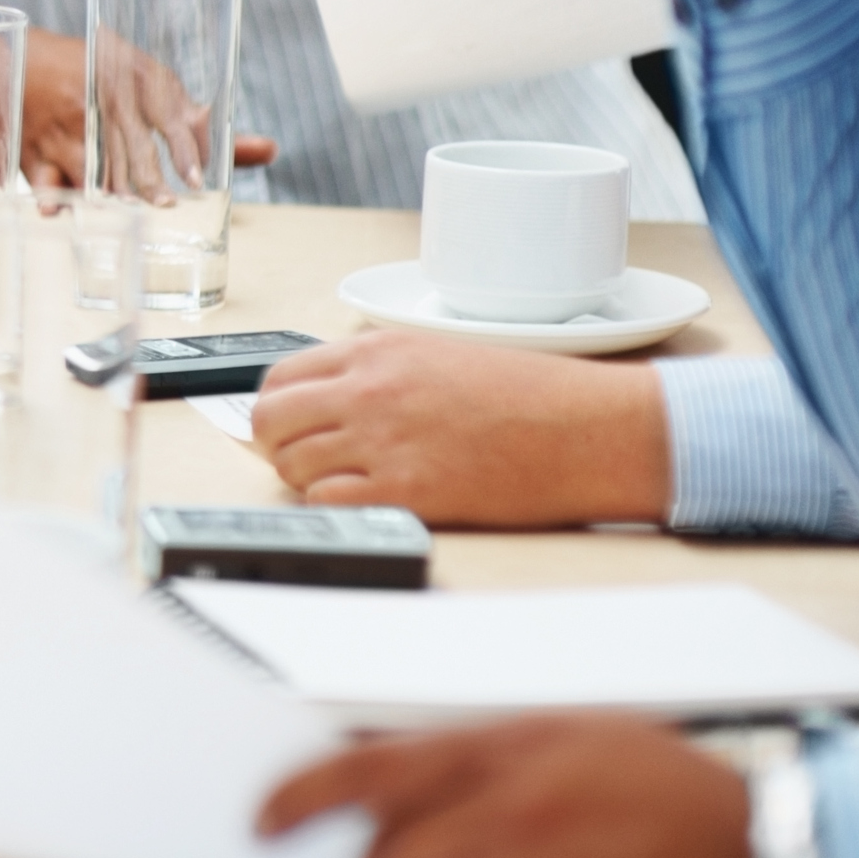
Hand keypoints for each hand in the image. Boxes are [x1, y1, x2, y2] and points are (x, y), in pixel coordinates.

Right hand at [21, 28, 275, 188]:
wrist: (17, 59)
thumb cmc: (96, 77)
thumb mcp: (146, 85)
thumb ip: (197, 124)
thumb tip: (267, 151)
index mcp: (132, 81)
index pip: (163, 114)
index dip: (181, 147)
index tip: (196, 177)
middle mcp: (99, 102)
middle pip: (128, 145)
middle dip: (146, 176)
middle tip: (165, 204)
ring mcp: (64, 128)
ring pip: (90, 166)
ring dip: (106, 191)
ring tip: (125, 213)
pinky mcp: (35, 152)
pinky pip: (42, 179)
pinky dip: (48, 196)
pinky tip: (56, 212)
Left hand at [251, 332, 673, 526]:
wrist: (587, 429)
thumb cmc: (531, 396)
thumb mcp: (440, 357)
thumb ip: (377, 374)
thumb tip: (327, 405)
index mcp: (376, 351)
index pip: (280, 378)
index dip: (280, 408)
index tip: (290, 426)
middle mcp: (369, 390)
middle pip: (271, 421)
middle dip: (279, 445)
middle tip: (308, 459)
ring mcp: (383, 440)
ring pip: (291, 466)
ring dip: (309, 479)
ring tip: (352, 481)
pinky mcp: (405, 491)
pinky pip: (328, 502)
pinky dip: (337, 506)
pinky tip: (371, 500)